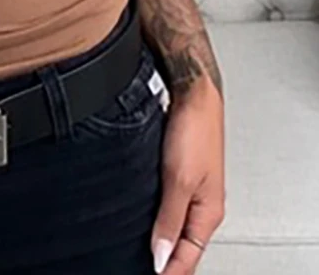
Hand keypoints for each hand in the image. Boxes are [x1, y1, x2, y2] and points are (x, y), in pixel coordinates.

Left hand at [152, 78, 224, 273]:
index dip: (170, 271)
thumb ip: (170, 219)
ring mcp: (191, 188)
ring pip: (174, 224)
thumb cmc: (194, 128)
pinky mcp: (179, 172)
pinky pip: (168, 204)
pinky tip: (140, 215)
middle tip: (140, 266)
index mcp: (208, 212)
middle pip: (183, 244)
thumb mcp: (178, 180)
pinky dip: (155, 214)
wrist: (192, 91)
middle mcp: (202, 203)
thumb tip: (162, 257)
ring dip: (158, 236)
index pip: (189, 257)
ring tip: (137, 248)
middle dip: (163, 258)